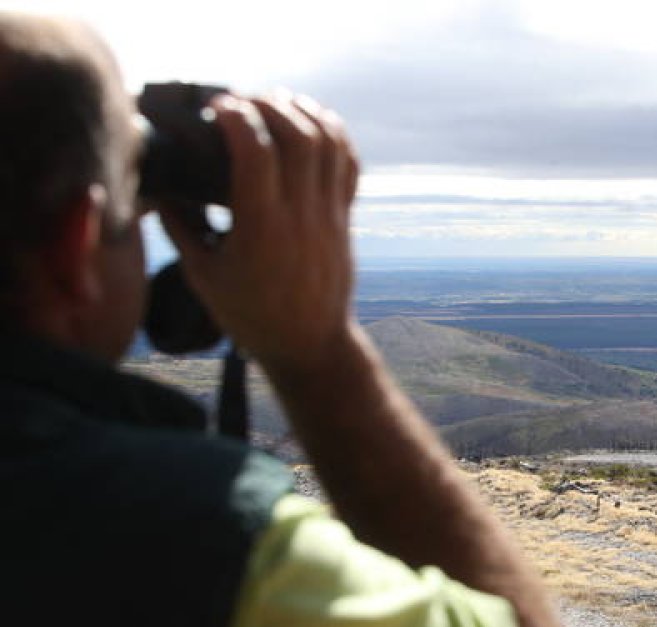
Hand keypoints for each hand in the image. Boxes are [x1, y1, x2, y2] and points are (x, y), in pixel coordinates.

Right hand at [158, 93, 358, 370]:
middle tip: (243, 98)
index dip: (237, 117)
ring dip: (304, 111)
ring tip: (276, 100)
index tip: (216, 107)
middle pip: (298, 136)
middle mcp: (301, 215)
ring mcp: (329, 215)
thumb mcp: (203, 275)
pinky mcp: (345, 218)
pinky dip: (333, 134)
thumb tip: (155, 189)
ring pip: (329, 143)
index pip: (257, 152)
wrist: (309, 344)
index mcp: (262, 228)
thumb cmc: (250, 315)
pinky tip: (311, 122)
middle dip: (270, 104)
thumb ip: (180, 227)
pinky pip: (348, 164)